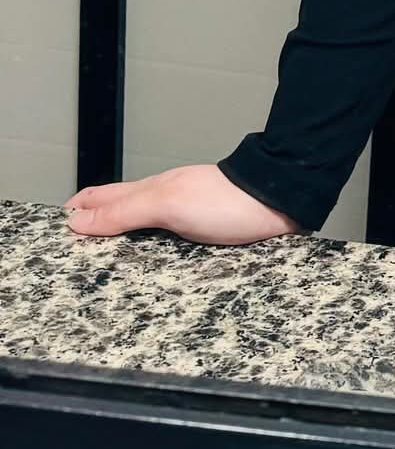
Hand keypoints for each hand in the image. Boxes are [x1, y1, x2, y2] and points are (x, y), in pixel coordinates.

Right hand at [65, 165, 302, 245]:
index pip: (105, 198)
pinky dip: (152, 247)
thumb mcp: (169, 203)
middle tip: (71, 239)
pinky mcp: (209, 234)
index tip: (56, 224)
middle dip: (96, 221)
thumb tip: (75, 219)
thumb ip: (123, 210)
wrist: (282, 201)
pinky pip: (169, 241)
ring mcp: (189, 216)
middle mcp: (169, 200)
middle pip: (123, 210)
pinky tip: (151, 258)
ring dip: (124, 233)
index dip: (80, 209)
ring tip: (102, 249)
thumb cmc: (229, 200)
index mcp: (153, 190)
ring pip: (146, 224)